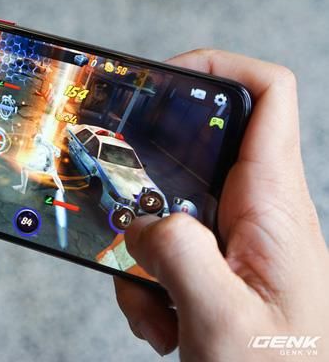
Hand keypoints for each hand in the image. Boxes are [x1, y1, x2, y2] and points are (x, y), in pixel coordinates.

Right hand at [114, 49, 328, 358]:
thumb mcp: (220, 319)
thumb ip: (174, 255)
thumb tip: (137, 224)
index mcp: (274, 204)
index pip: (267, 95)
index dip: (217, 66)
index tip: (161, 79)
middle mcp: (257, 212)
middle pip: (194, 155)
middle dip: (146, 184)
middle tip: (117, 209)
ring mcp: (235, 242)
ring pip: (168, 214)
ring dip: (142, 255)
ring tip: (154, 306)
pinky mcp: (218, 268)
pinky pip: (167, 253)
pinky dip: (149, 285)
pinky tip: (164, 325)